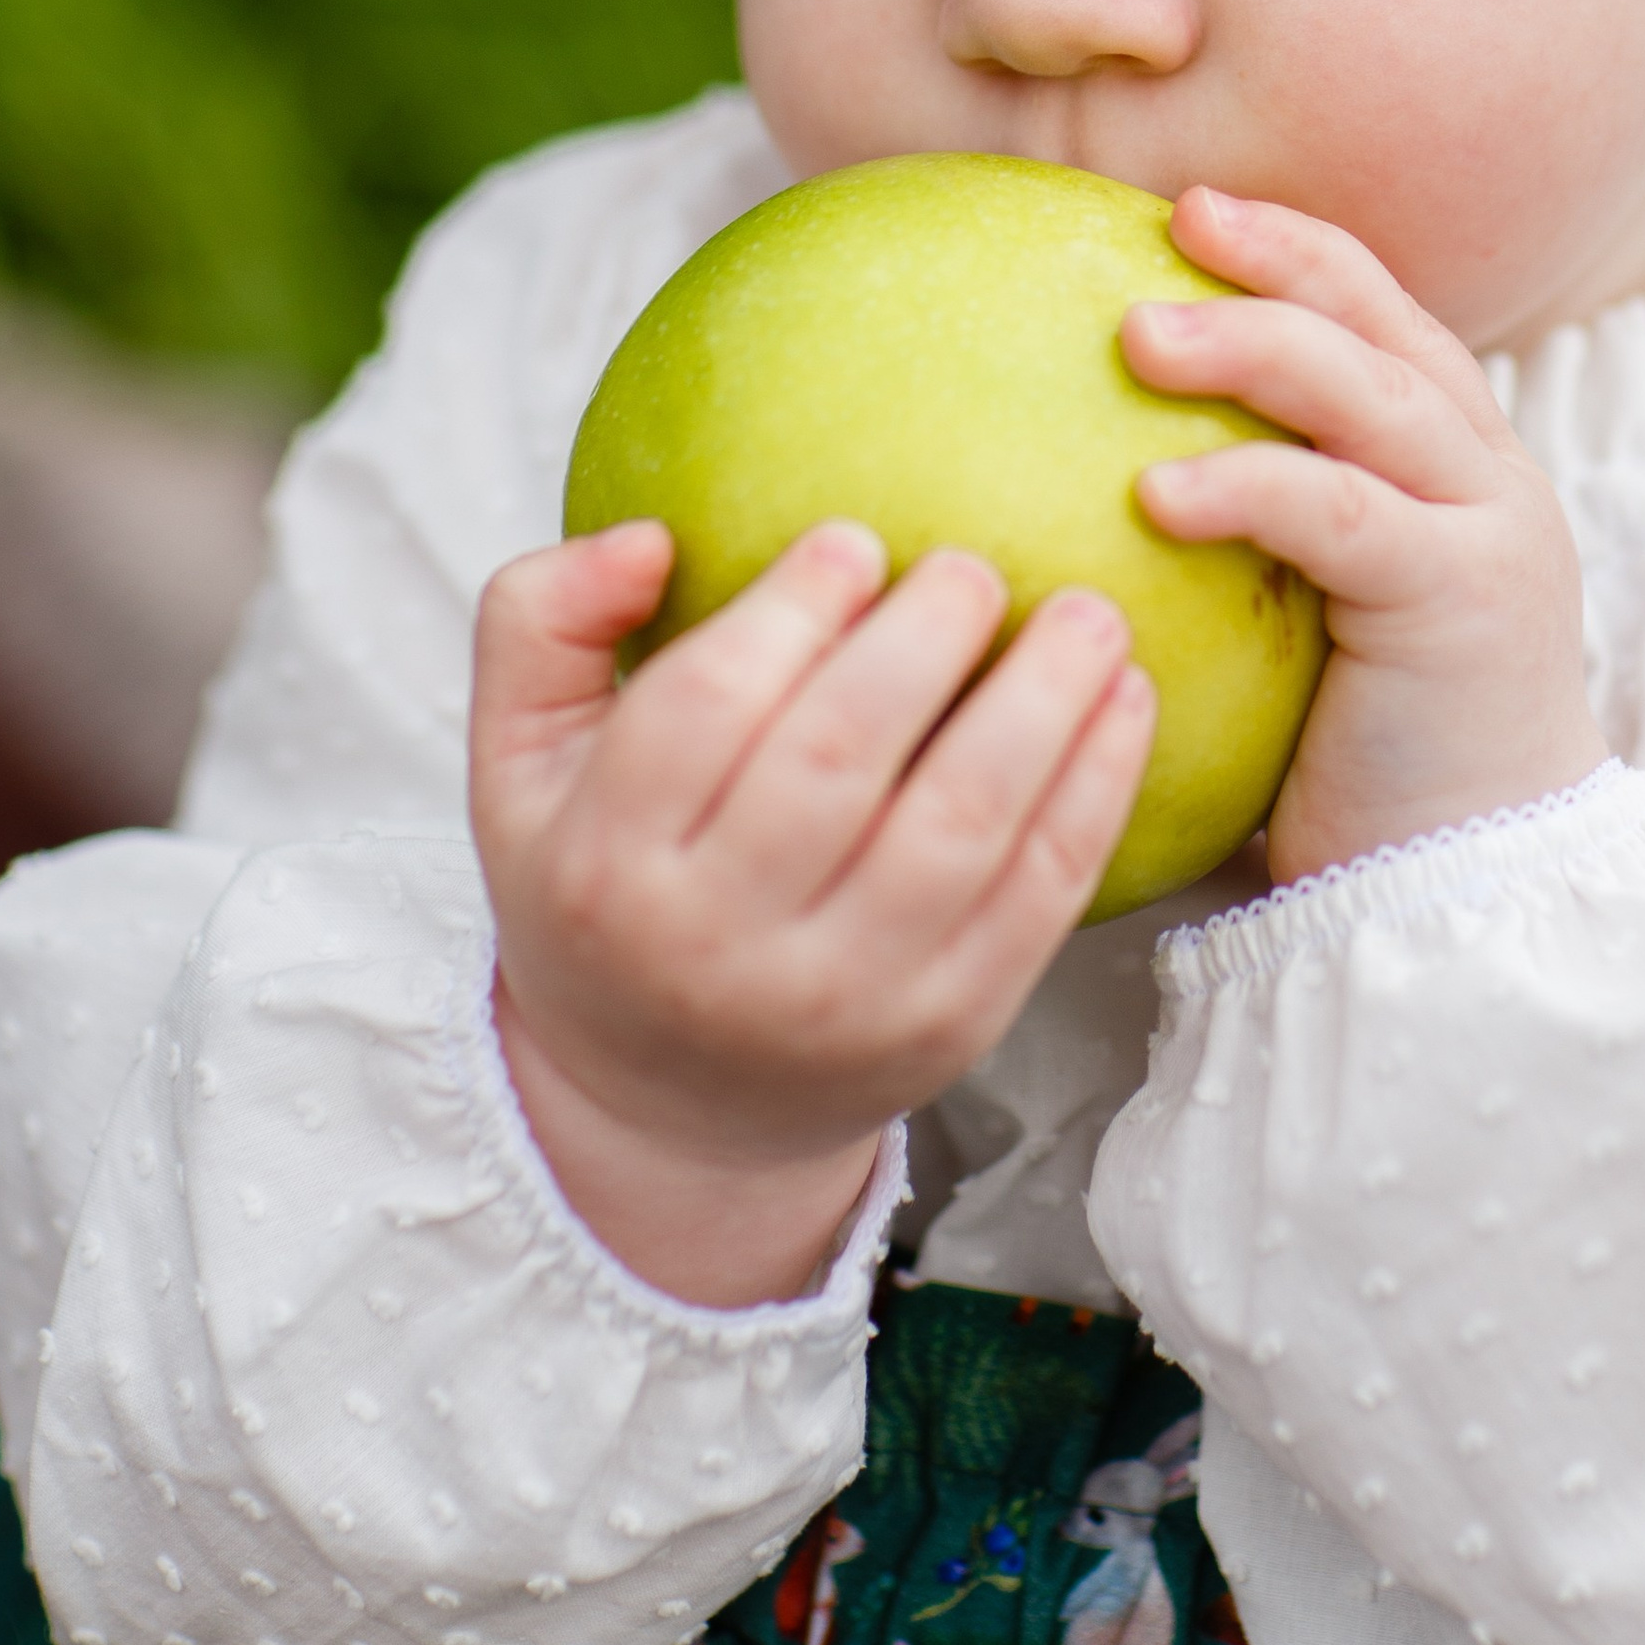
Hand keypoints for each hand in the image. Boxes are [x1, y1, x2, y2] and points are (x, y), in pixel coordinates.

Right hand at [470, 521, 1152, 1306]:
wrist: (673, 1107)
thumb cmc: (605, 880)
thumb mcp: (517, 762)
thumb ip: (542, 622)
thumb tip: (647, 537)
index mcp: (606, 866)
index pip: (700, 713)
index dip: (786, 613)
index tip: (853, 539)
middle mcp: (719, 947)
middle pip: (838, 761)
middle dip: (923, 641)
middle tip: (973, 564)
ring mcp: (844, 1002)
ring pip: (962, 829)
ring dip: (1043, 706)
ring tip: (1088, 613)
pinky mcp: (949, 1028)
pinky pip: (1041, 895)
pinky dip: (1096, 790)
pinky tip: (1127, 698)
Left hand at [1123, 191, 1604, 883]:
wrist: (1470, 889)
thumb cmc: (1357, 764)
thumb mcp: (1299, 621)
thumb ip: (1247, 537)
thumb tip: (1083, 480)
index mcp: (1455, 464)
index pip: (1382, 316)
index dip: (1297, 250)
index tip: (1192, 209)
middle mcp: (1487, 476)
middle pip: (1382, 325)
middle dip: (1280, 259)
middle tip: (1171, 220)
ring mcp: (1489, 529)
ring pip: (1367, 395)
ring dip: (1252, 348)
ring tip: (1139, 333)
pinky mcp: (1465, 599)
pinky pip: (1343, 515)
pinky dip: (1250, 486)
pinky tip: (1155, 490)